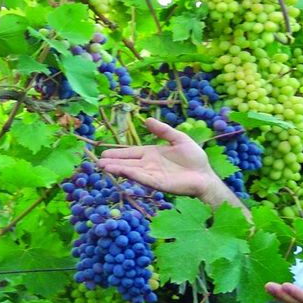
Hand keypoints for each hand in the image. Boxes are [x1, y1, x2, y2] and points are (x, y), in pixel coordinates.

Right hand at [99, 117, 233, 204]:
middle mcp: (149, 165)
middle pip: (127, 162)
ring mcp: (152, 174)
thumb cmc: (194, 158)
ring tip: (102, 167)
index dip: (118, 153)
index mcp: (152, 153)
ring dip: (117, 169)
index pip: (131, 153)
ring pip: (131, 170)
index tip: (104, 153)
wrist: (205, 175)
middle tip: (97, 161)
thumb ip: (163, 130)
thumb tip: (147, 119)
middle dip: (113, 162)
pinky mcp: (157, 183)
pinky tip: (120, 171)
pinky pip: (142, 178)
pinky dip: (131, 174)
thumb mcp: (178, 138)